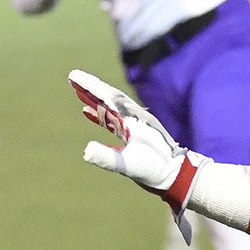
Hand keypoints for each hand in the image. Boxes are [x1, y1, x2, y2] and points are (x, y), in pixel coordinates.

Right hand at [69, 68, 197, 242]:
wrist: (178, 174)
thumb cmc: (155, 169)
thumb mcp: (128, 165)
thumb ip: (106, 158)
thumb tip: (85, 151)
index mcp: (131, 119)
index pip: (107, 97)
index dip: (89, 86)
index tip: (73, 75)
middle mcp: (133, 117)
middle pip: (109, 96)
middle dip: (90, 87)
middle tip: (72, 77)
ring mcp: (135, 124)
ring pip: (111, 106)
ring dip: (94, 98)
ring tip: (78, 91)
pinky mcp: (134, 133)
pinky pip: (113, 118)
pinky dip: (99, 114)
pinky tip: (88, 113)